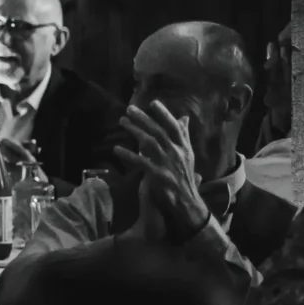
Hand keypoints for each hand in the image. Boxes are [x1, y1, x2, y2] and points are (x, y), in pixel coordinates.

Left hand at [113, 102, 206, 242]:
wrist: (187, 201)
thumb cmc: (184, 176)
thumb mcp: (187, 154)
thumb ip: (184, 136)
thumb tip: (184, 117)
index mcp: (184, 148)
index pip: (175, 127)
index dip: (164, 114)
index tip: (153, 102)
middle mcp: (178, 153)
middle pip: (159, 132)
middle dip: (144, 118)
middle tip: (129, 109)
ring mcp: (169, 165)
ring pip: (150, 143)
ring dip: (134, 131)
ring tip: (122, 122)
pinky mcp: (159, 176)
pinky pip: (142, 163)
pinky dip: (129, 155)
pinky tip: (116, 149)